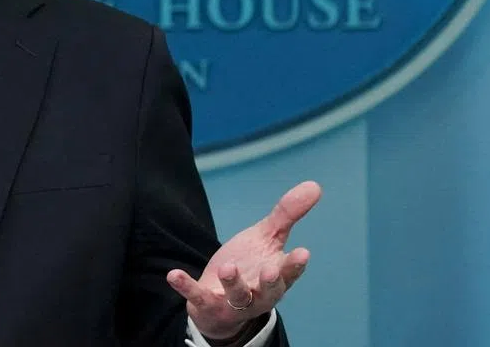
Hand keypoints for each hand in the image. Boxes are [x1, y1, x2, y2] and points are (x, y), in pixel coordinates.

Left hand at [166, 181, 321, 340]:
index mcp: (276, 276)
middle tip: (270, 270)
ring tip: (227, 268)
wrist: (220, 301)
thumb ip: (287, 215)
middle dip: (270, 282)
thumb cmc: (251, 266)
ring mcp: (232, 301)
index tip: (303, 253)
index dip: (295, 265)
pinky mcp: (207, 303)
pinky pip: (197, 296)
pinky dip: (186, 286)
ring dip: (232, 283)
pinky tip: (173, 275)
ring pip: (236, 295)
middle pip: (268, 291)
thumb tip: (315, 185)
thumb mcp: (266, 238)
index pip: (289, 273)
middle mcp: (258, 293)